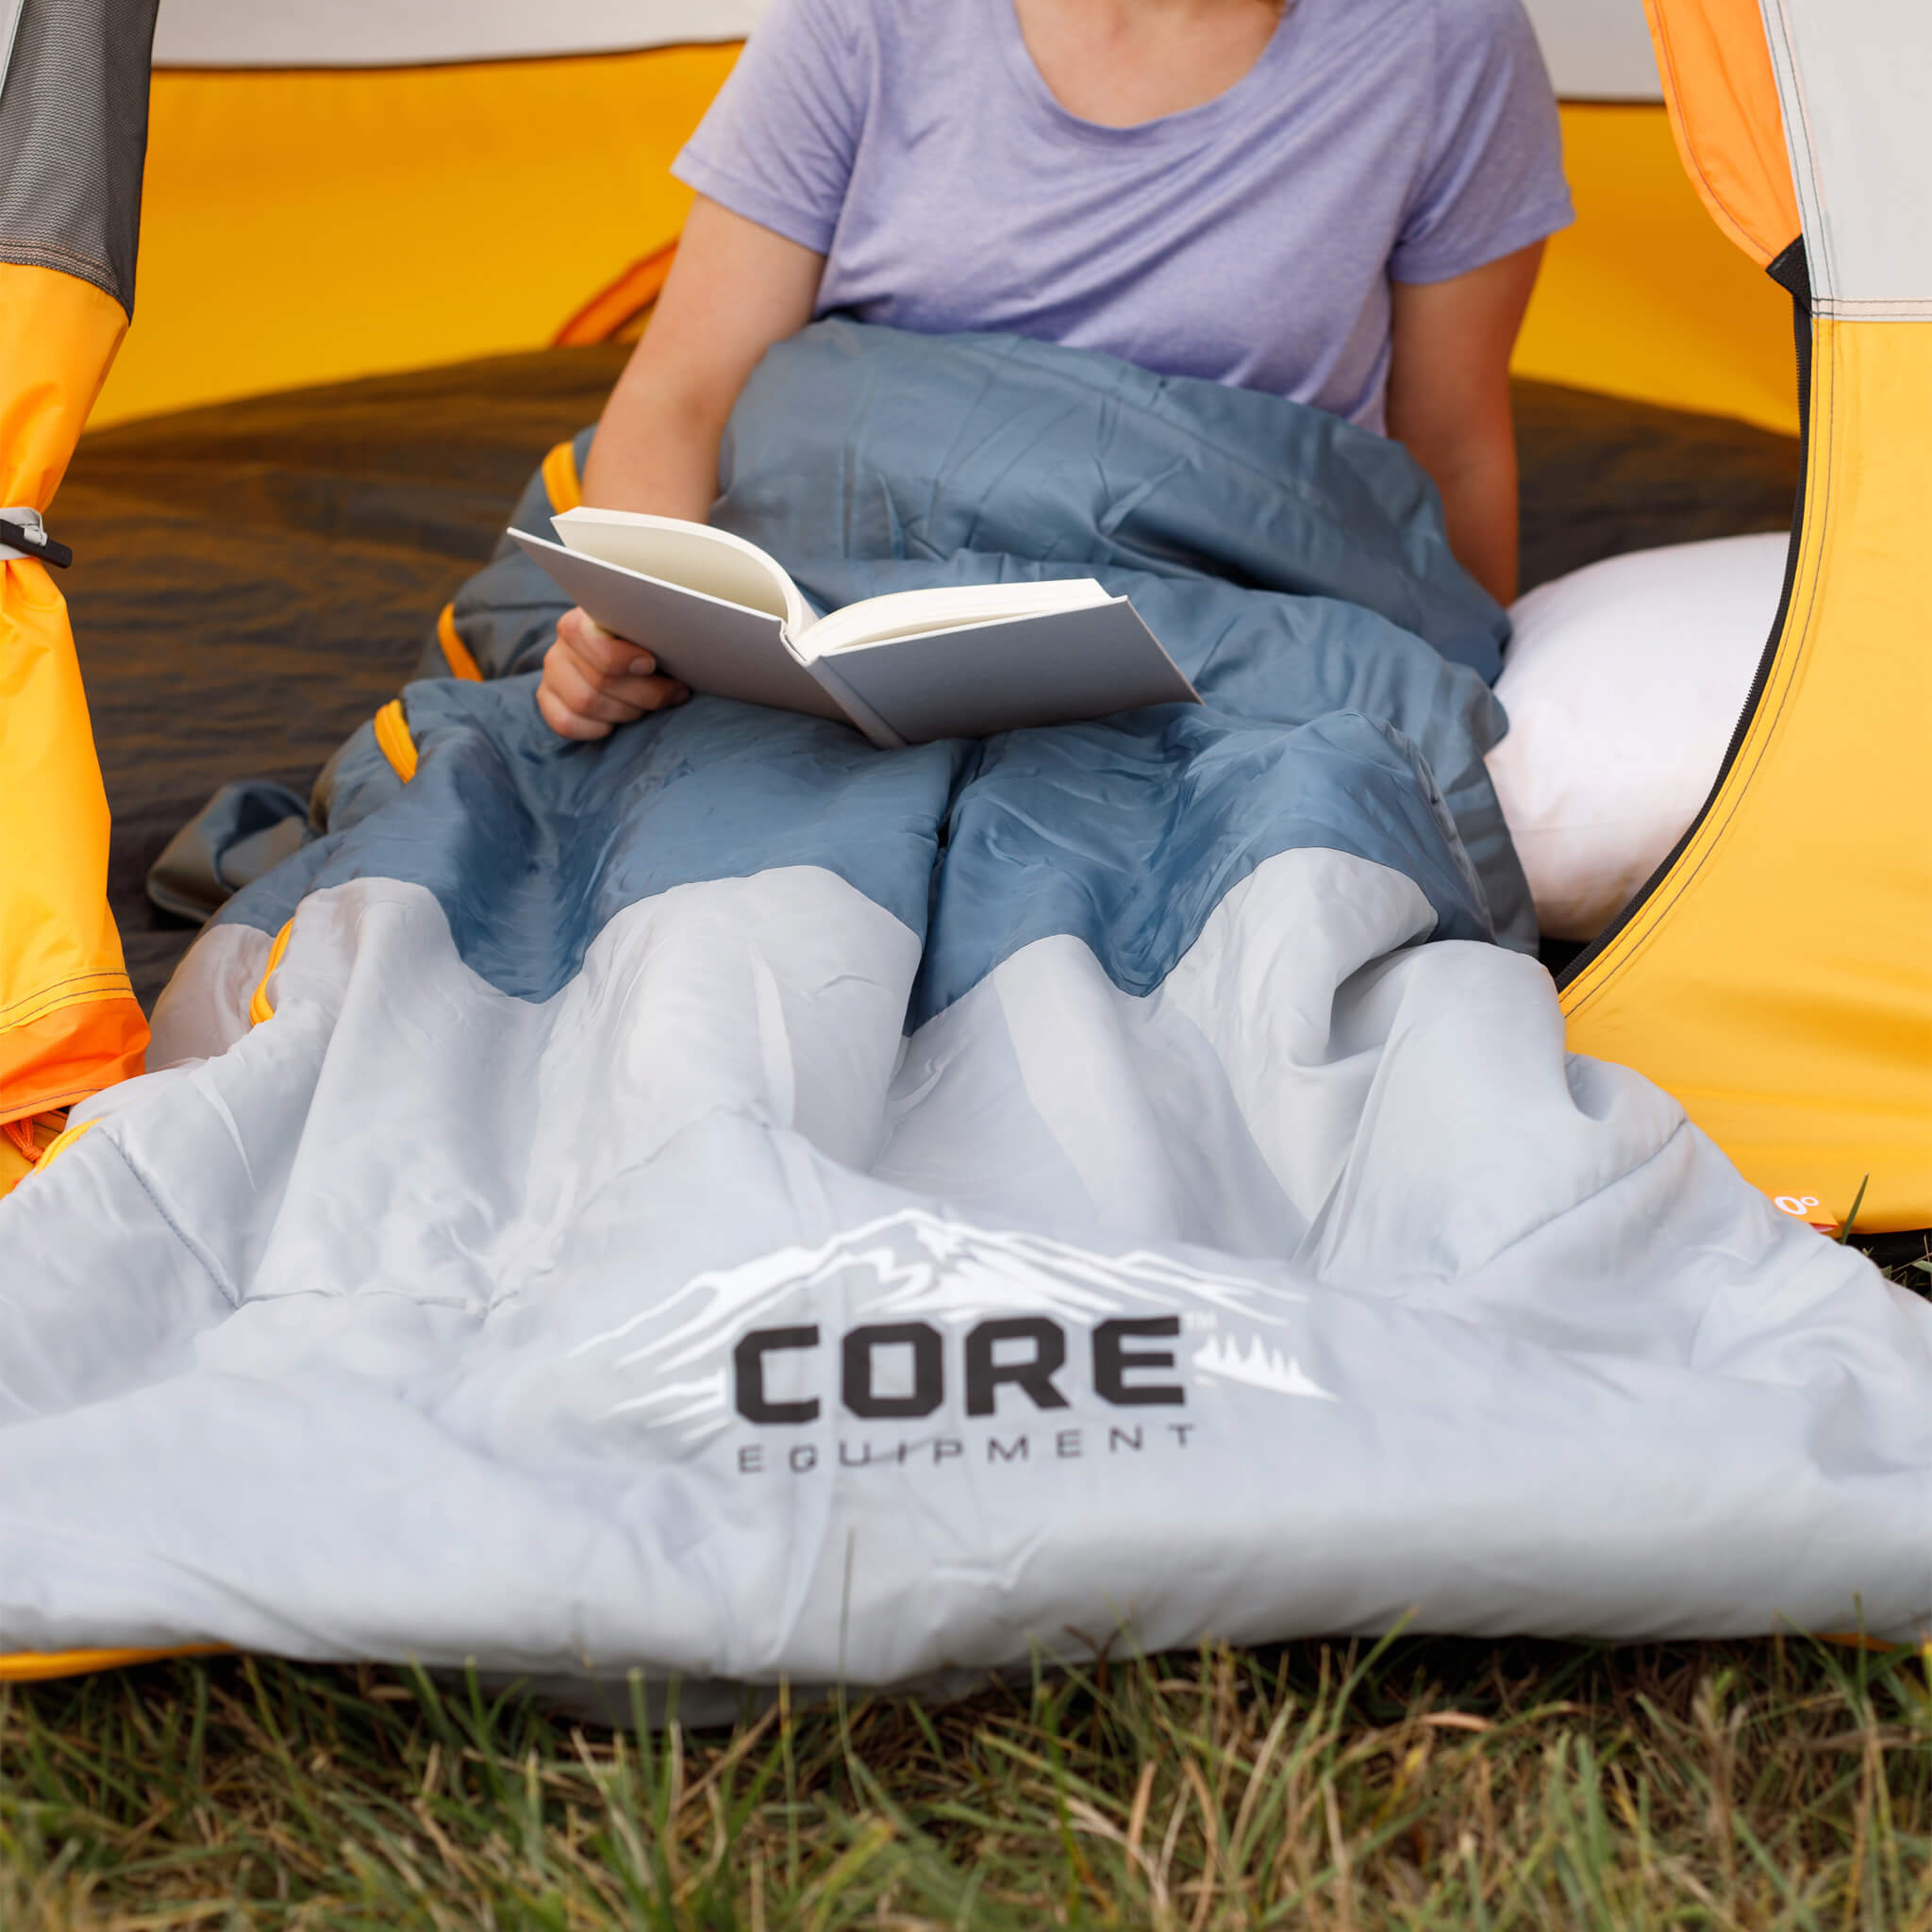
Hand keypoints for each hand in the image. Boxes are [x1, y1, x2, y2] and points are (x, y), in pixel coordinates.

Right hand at [536, 607, 689, 740]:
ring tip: (649, 706)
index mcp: (581, 621)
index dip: (621, 657)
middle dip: (645, 693)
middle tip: (674, 692)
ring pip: (586, 704)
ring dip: (627, 711)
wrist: (624, 655)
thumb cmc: (644, 643)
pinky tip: (617, 722)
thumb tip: (679, 648)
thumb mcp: (649, 633)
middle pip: (599, 680)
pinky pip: (566, 723)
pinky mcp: (547, 700)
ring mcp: (552, 675)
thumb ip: (654, 636)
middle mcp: (560, 647)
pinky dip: (598, 728)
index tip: (651, 664)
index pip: (585, 637)